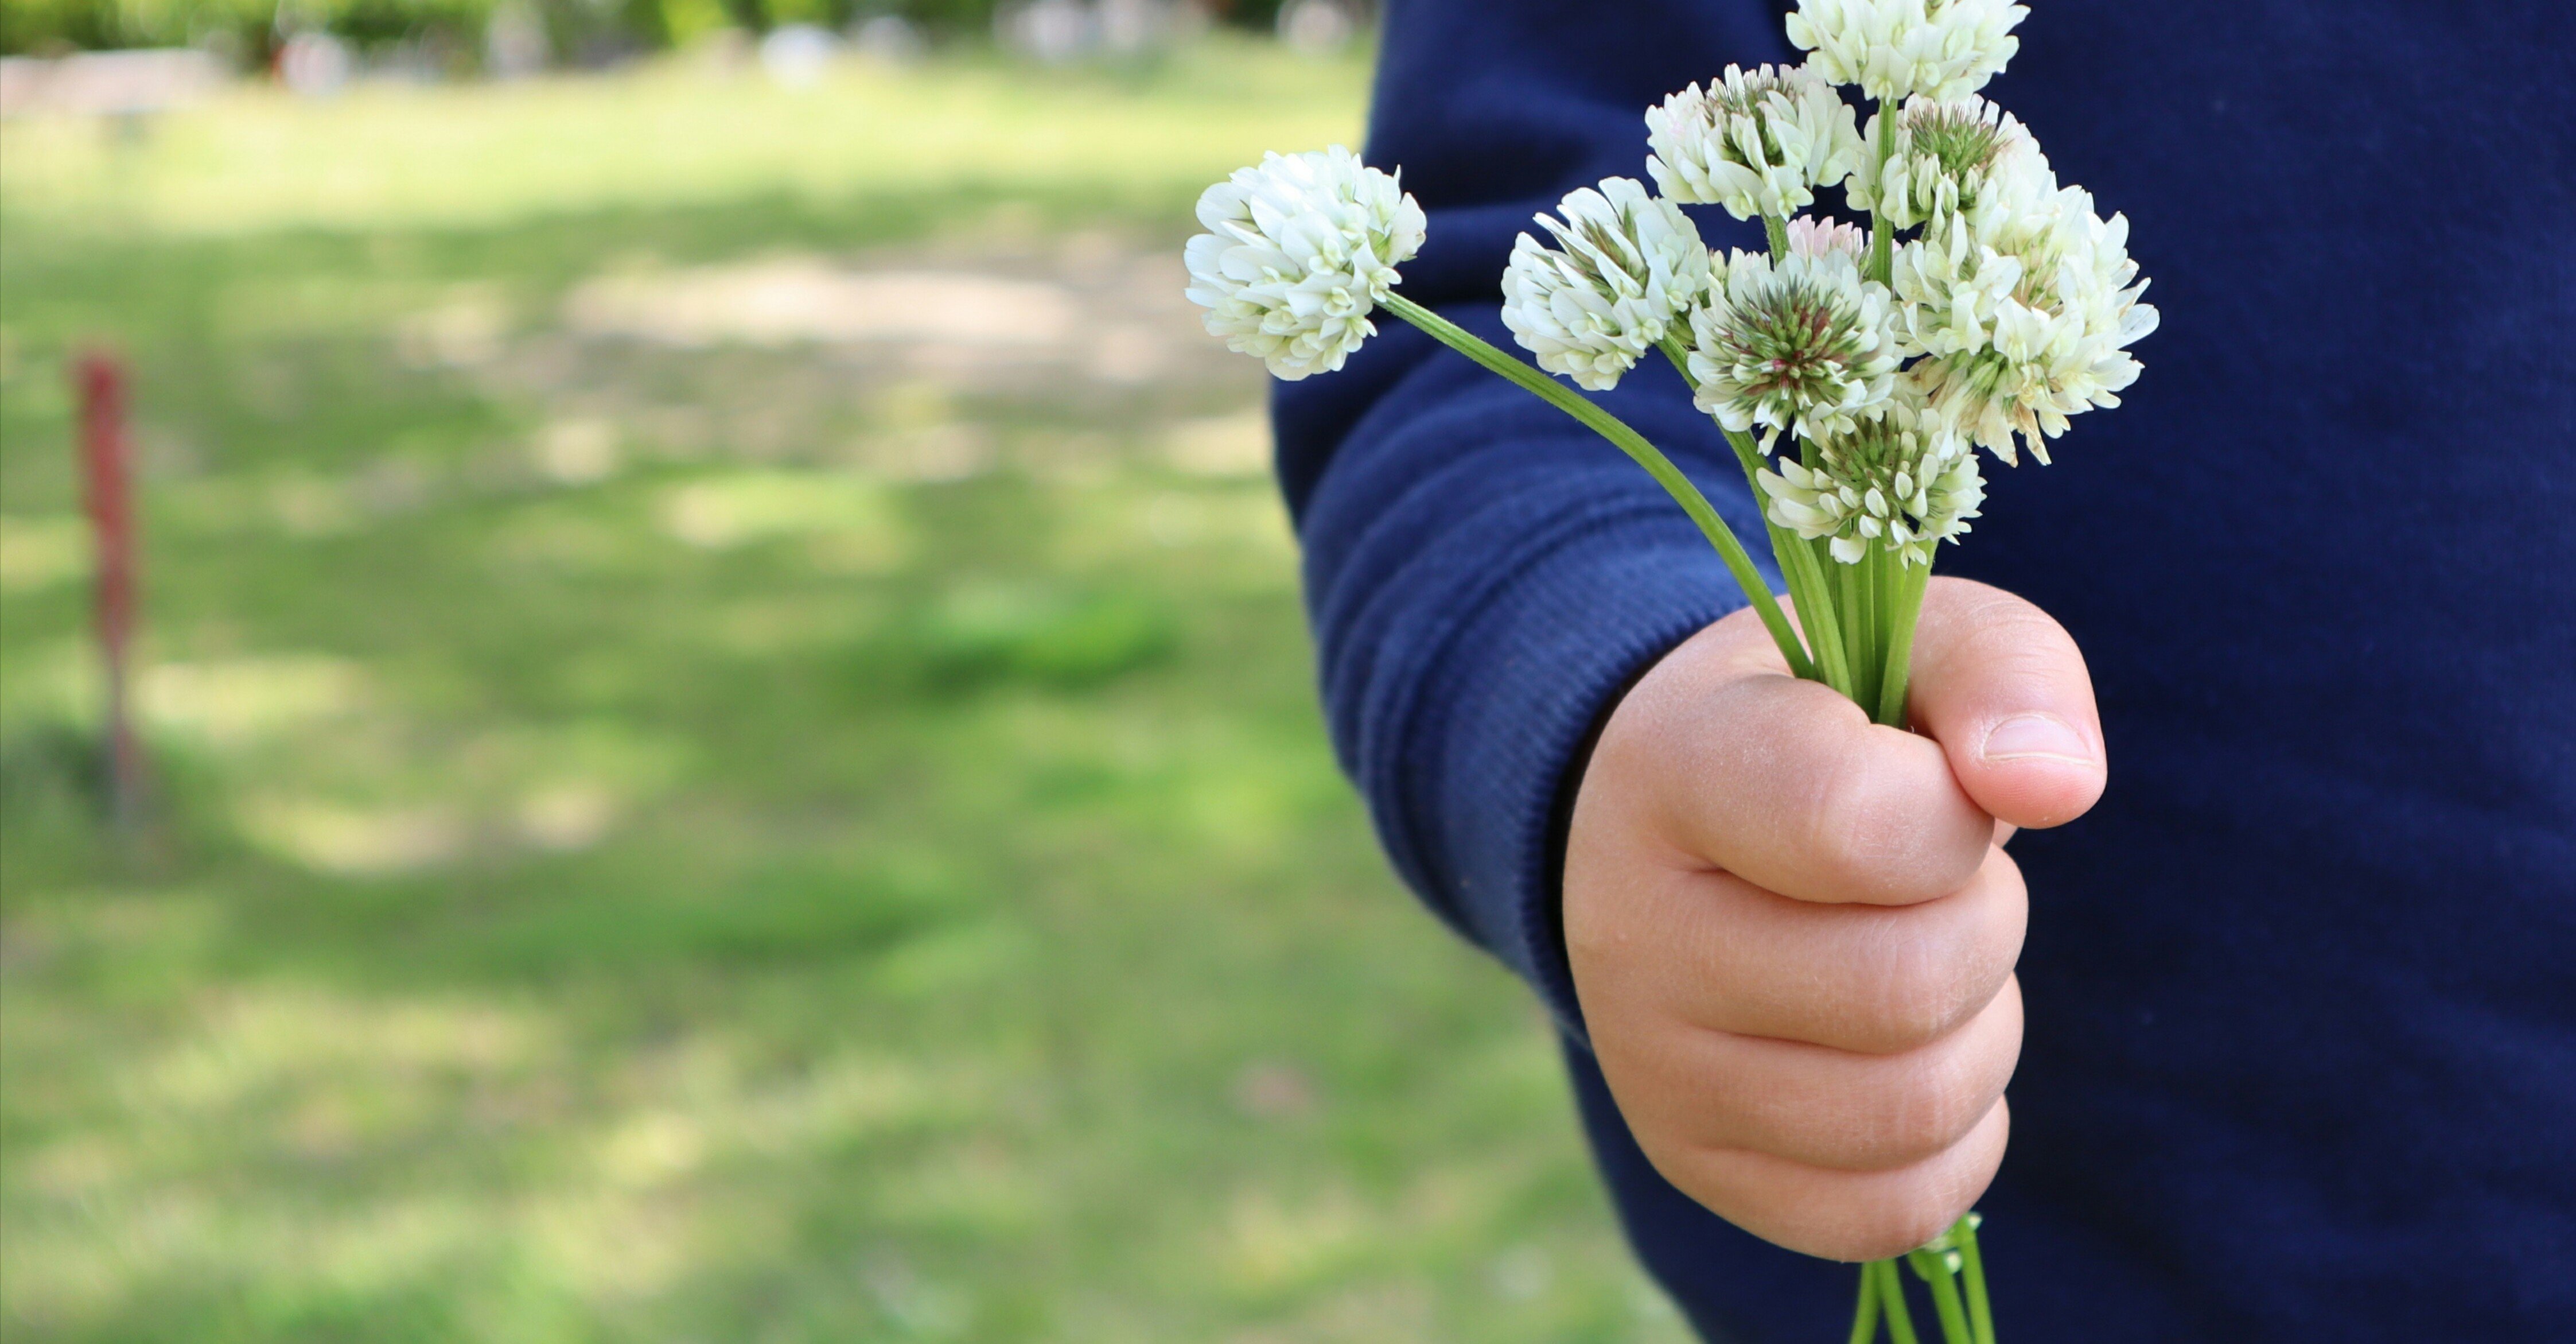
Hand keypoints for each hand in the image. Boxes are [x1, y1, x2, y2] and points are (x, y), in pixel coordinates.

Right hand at [1563, 577, 2105, 1261]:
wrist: (1672, 831)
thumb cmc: (1821, 726)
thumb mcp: (1904, 648)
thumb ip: (2001, 671)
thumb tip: (2058, 786)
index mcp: (1672, 770)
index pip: (1854, 826)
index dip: (1952, 814)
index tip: (1930, 781)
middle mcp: (1630, 932)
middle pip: (1905, 985)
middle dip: (1981, 924)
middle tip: (1933, 879)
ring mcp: (1653, 1067)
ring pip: (1912, 1106)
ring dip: (1976, 1028)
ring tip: (1918, 954)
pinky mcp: (1697, 1165)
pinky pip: (1895, 1207)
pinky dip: (1953, 1136)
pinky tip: (1907, 1052)